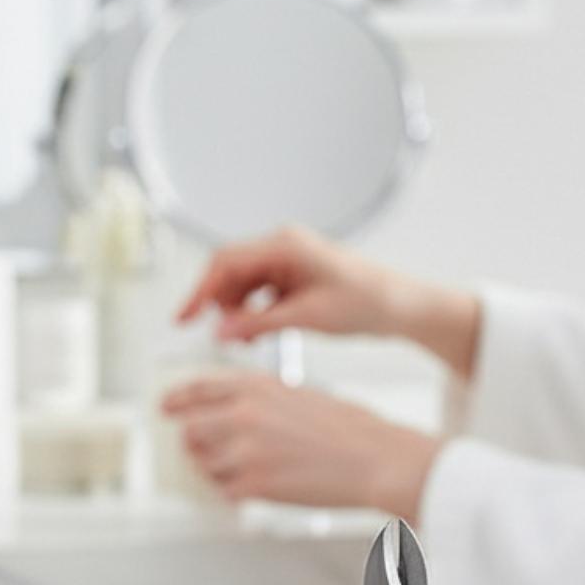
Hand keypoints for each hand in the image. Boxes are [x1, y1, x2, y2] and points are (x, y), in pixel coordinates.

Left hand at [160, 371, 441, 522]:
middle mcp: (242, 415)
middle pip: (191, 431)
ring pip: (206, 466)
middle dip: (195, 443)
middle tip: (201, 452)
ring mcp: (244, 451)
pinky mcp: (253, 485)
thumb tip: (233, 416)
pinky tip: (256, 490)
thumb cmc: (350, 430)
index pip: (198, 389)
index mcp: (255, 387)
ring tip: (244, 473)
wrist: (374, 460)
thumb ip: (261, 401)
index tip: (166, 407)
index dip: (177, 399)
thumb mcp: (299, 396)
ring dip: (217, 471)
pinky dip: (236, 493)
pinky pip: (226, 492)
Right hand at [176, 221, 482, 377]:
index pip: (226, 261)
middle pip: (230, 272)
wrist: (400, 307)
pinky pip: (260, 293)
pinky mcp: (293, 276)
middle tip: (215, 335)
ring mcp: (287, 260)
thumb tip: (221, 331)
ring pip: (243, 285)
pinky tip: (258, 334)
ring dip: (238, 313)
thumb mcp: (308, 317)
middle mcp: (283, 246)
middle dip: (220, 305)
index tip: (184, 317)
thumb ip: (260, 324)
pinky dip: (254, 314)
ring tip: (246, 340)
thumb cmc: (367, 302)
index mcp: (285, 244)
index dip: (200, 290)